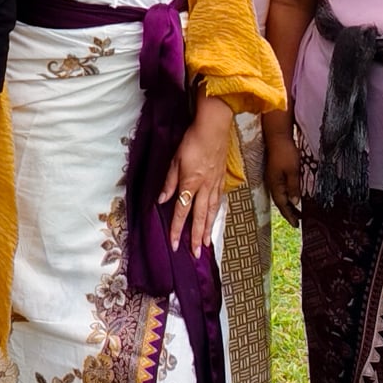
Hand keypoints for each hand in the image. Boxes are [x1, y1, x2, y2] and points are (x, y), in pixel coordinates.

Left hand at [161, 96, 232, 256]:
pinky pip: (219, 201)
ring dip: (208, 229)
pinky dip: (216, 214)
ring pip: (211, 212)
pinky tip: (215, 220)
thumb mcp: (175, 159)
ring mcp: (215, 184)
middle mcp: (204, 187)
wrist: (214, 127)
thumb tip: (161, 200)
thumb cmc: (192, 140)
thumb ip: (169, 182)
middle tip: (195, 254)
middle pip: (199, 217)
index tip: (175, 244)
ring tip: (207, 244)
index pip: (181, 211)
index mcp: (190, 183)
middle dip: (196, 237)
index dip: (177, 229)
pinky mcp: (222, 179)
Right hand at [263, 115, 301, 228]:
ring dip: (288, 204)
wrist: (277, 136)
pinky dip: (287, 195)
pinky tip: (293, 195)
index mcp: (275, 184)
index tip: (296, 225)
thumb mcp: (293, 171)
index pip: (282, 204)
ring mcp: (272, 177)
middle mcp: (272, 183)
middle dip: (289, 212)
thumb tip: (295, 202)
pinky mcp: (275, 172)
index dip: (289, 215)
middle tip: (298, 221)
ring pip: (280, 195)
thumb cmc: (286, 152)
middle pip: (280, 202)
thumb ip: (293, 187)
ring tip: (298, 211)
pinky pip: (281, 188)